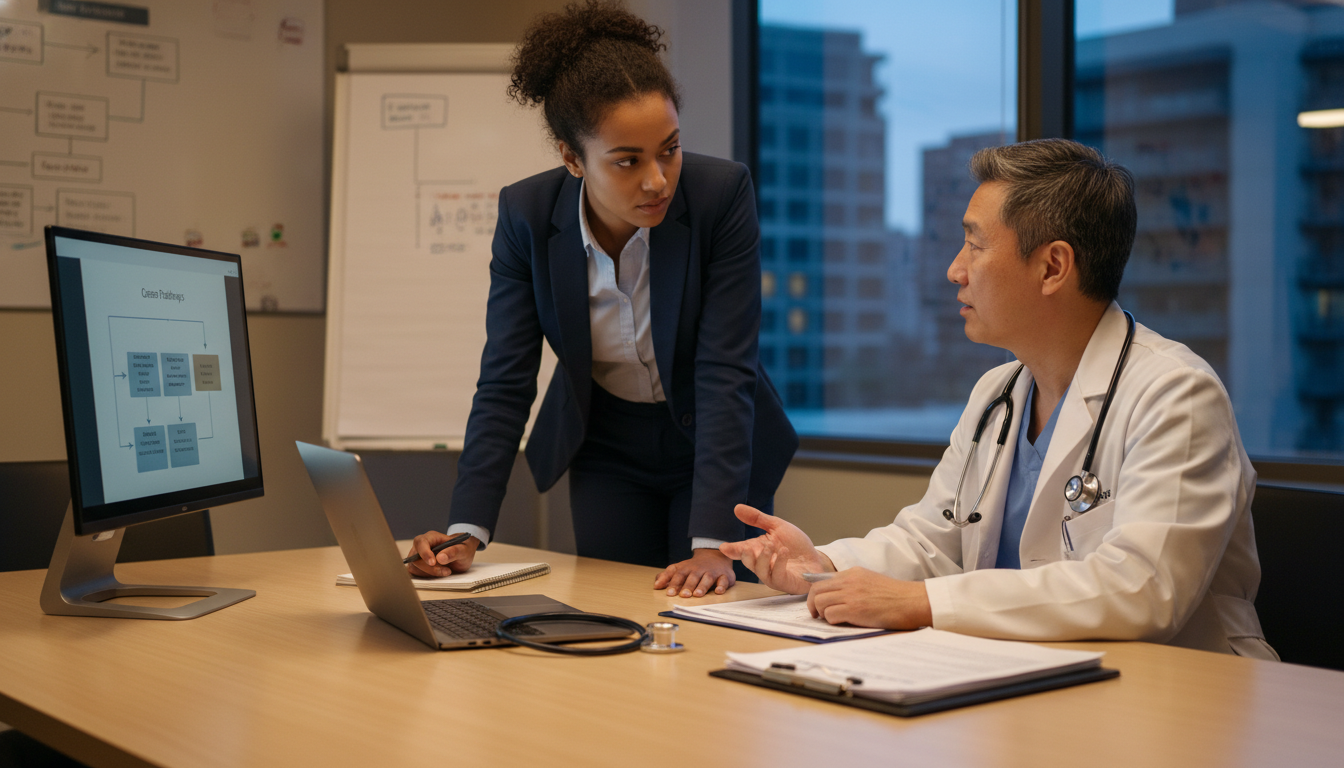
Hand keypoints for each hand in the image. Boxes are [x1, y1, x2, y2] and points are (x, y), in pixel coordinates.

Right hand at [406, 531, 480, 577]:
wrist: (461, 555)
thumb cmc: (462, 549)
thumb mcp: (464, 549)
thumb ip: (454, 551)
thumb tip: (440, 558)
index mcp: (431, 537)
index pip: (421, 542)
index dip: (424, 553)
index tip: (433, 563)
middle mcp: (422, 545)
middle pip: (415, 557)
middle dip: (429, 568)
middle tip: (447, 571)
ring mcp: (418, 556)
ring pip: (415, 567)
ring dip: (429, 573)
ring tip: (446, 571)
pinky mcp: (418, 566)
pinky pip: (416, 573)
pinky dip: (427, 576)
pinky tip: (439, 573)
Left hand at [654, 548, 736, 597]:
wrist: (715, 555)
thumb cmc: (694, 567)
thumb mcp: (679, 568)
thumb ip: (667, 576)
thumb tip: (656, 584)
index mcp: (686, 568)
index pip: (678, 575)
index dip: (673, 583)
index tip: (668, 593)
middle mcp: (699, 570)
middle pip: (692, 578)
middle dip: (688, 586)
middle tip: (683, 595)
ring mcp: (711, 572)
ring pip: (707, 579)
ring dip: (702, 587)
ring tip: (697, 594)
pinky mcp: (724, 576)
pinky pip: (723, 581)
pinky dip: (721, 586)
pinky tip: (718, 591)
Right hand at [717, 504, 832, 594]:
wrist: (816, 559)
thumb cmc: (796, 546)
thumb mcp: (777, 527)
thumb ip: (758, 519)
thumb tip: (737, 508)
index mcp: (758, 551)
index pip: (741, 551)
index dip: (732, 550)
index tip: (724, 547)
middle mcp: (763, 565)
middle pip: (748, 562)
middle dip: (745, 556)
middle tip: (746, 547)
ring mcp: (773, 576)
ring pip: (761, 571)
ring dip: (763, 558)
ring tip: (770, 546)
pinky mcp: (785, 582)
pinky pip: (778, 575)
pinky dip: (779, 563)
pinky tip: (784, 552)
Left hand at [805, 567, 931, 629]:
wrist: (912, 601)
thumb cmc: (896, 596)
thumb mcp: (871, 581)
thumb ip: (853, 584)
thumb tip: (836, 595)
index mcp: (852, 573)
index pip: (822, 580)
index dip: (816, 594)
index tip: (817, 604)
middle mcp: (848, 581)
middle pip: (816, 591)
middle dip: (812, 604)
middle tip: (817, 614)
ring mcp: (850, 595)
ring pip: (819, 602)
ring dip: (822, 613)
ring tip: (830, 619)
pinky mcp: (854, 609)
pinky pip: (830, 615)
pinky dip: (831, 621)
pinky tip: (842, 623)